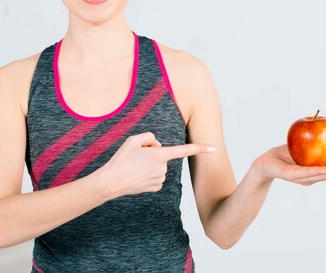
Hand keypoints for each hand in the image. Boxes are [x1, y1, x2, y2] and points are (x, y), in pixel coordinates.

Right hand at [100, 132, 214, 197]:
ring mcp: (160, 179)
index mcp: (159, 155)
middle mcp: (162, 168)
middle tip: (136, 158)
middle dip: (154, 154)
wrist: (111, 182)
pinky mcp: (156, 187)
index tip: (213, 148)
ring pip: (160, 167)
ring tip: (135, 167)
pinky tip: (138, 176)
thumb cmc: (121, 160)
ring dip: (151, 165)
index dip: (200, 148)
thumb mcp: (132, 140)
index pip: (183, 150)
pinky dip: (149, 174)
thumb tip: (158, 145)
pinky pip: (157, 176)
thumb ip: (149, 137)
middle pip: (164, 156)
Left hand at [253, 145, 325, 185]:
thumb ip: (316, 144)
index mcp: (315, 171)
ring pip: (321, 175)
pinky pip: (306, 172)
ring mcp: (302, 178)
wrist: (266, 161)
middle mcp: (310, 177)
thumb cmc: (285, 154)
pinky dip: (318, 171)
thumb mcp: (304, 148)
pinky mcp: (292, 175)